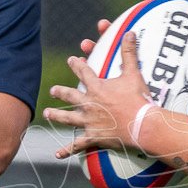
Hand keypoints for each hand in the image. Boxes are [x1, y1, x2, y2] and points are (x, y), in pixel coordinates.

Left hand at [43, 27, 157, 159]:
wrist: (141, 124)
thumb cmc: (138, 99)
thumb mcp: (133, 74)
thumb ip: (129, 53)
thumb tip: (130, 32)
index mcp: (97, 87)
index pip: (83, 71)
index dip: (77, 64)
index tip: (71, 60)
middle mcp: (88, 104)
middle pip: (70, 95)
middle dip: (60, 92)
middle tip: (53, 90)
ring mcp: (88, 121)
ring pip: (67, 118)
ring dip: (56, 115)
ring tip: (46, 114)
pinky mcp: (93, 137)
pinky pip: (77, 145)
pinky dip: (67, 150)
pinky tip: (57, 155)